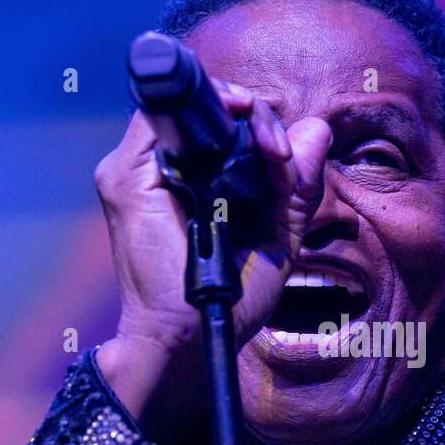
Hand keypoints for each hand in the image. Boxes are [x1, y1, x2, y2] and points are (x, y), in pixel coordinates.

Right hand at [94, 81, 331, 444]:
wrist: (190, 337)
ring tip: (269, 139)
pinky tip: (240, 118)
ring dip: (237, 108)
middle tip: (281, 146)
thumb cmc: (229, 297)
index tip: (286, 148)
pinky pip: (159, 119)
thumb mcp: (277, 236)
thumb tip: (317, 128)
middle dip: (253, 113)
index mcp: (195, 184)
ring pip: (186, 109)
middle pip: (206, 112)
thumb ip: (296, 186)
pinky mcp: (126, 179)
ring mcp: (138, 172)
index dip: (258, 122)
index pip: (223, 127)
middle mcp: (164, 172)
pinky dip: (203, 110)